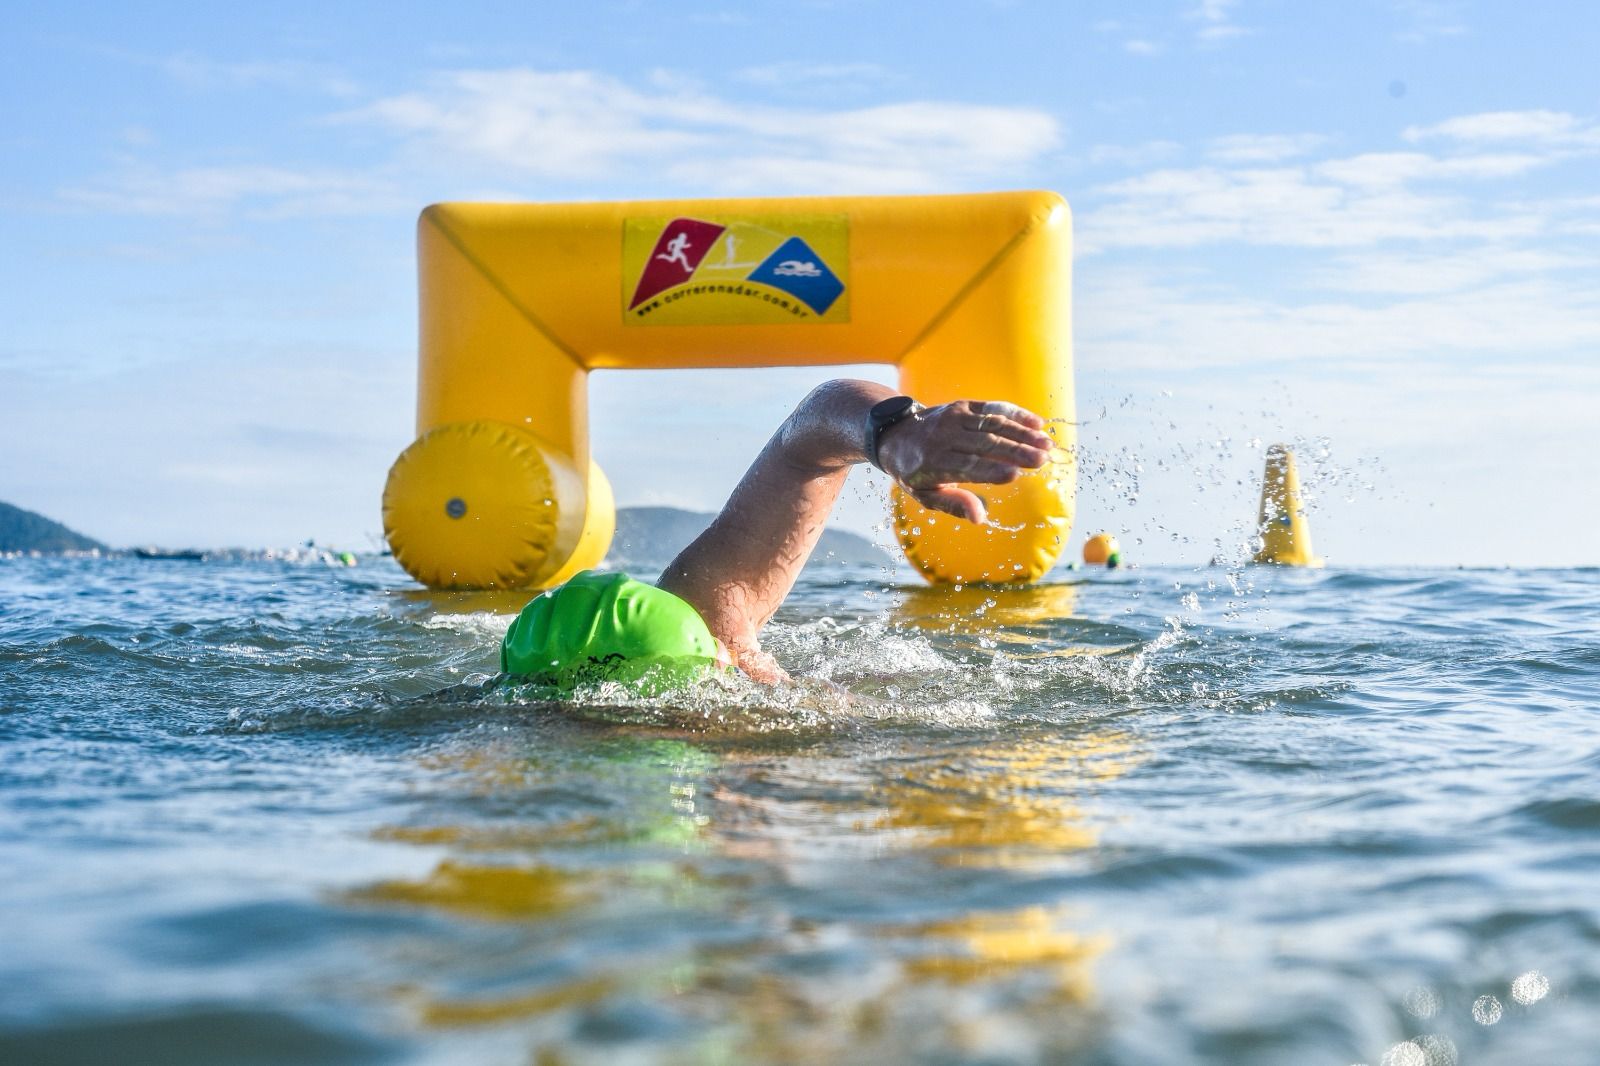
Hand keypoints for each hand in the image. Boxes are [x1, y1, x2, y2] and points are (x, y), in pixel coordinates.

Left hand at [877, 400, 1053, 523]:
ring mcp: (955, 417)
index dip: (990, 470)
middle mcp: (945, 436)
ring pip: (993, 423)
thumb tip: (980, 518)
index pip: (966, 466)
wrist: (896, 434)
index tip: (1015, 475)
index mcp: (934, 462)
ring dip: (1022, 433)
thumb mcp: (925, 494)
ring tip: (1047, 444)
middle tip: (1043, 460)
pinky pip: (992, 408)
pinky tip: (1037, 424)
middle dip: (1016, 451)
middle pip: (986, 443)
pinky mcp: (963, 405)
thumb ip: (953, 504)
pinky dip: (1016, 414)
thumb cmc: (914, 471)